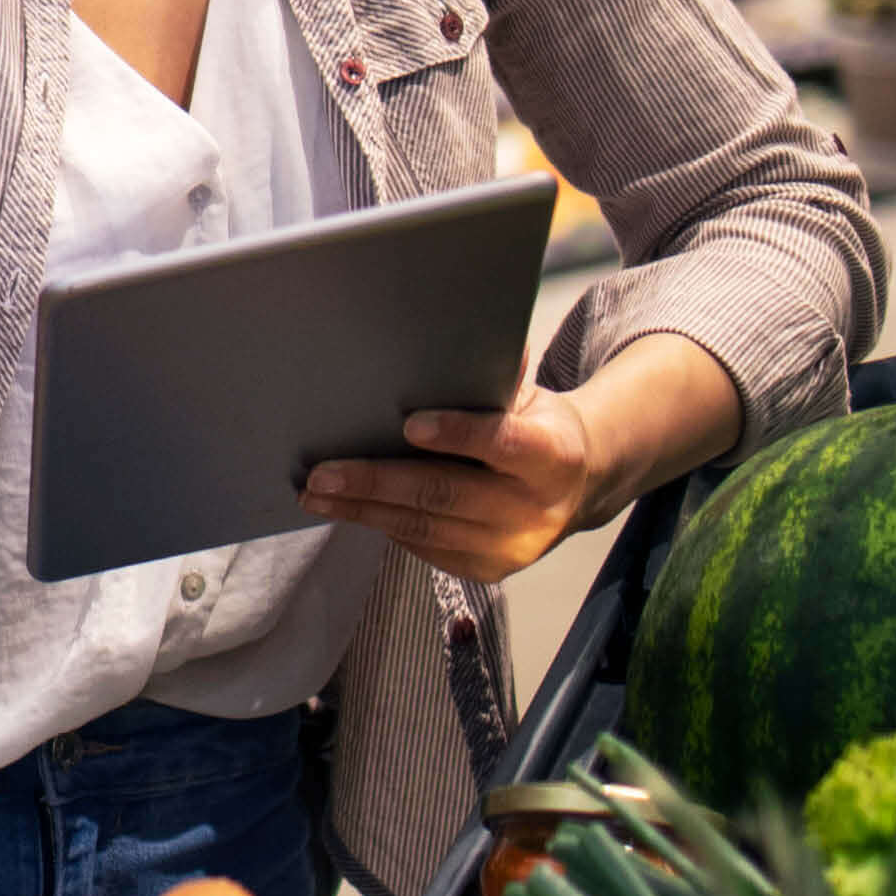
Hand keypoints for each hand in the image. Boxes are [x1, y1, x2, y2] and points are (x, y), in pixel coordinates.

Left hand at [300, 386, 597, 586]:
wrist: (580, 487)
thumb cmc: (536, 429)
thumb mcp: (529, 399)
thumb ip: (495, 375)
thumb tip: (453, 327)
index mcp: (552, 455)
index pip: (503, 443)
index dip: (458, 434)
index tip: (408, 425)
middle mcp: (535, 508)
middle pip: (446, 494)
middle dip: (377, 483)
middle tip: (322, 473)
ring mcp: (511, 546)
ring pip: (425, 527)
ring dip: (362, 511)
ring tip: (315, 494)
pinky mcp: (488, 568)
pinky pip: (425, 546)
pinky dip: (383, 525)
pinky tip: (349, 508)